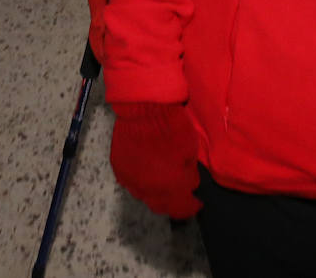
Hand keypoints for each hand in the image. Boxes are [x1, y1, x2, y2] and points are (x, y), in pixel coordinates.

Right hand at [109, 102, 200, 218]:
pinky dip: (140, 180)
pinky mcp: (119, 168)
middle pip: (162, 206)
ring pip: (144, 195)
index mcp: (170, 187)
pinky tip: (145, 171)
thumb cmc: (172, 126)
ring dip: (155, 192)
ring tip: (162, 181)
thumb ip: (190, 174)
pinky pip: (130, 181)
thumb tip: (189, 184)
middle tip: (180, 194)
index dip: (191, 206)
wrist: (144, 108)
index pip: (182, 208)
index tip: (197, 202)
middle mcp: (149, 190)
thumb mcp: (191, 151)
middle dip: (173, 203)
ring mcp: (131, 180)